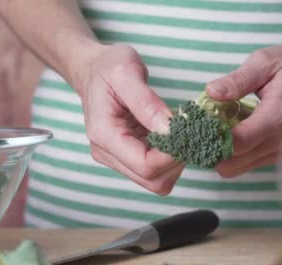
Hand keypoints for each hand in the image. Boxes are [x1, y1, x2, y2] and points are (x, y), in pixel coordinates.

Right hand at [73, 44, 181, 194]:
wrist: (92, 69)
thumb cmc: (107, 66)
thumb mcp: (126, 72)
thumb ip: (147, 103)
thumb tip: (171, 129)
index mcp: (104, 134)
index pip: (145, 165)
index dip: (172, 155)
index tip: (188, 130)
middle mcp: (107, 153)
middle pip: (151, 180)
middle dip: (177, 161)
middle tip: (189, 131)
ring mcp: (116, 158)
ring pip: (156, 181)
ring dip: (175, 161)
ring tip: (181, 131)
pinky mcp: (126, 157)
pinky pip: (155, 170)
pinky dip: (170, 157)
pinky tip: (173, 134)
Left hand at [206, 44, 281, 177]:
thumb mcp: (266, 62)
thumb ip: (238, 79)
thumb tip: (212, 92)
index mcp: (277, 115)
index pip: (240, 141)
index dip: (214, 137)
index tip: (199, 125)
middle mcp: (280, 140)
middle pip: (233, 160)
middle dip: (213, 147)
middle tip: (204, 127)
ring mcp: (280, 152)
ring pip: (237, 167)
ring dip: (222, 152)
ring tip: (218, 128)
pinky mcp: (277, 156)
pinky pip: (247, 164)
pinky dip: (234, 154)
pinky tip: (232, 133)